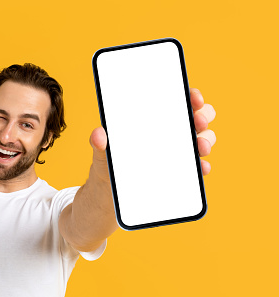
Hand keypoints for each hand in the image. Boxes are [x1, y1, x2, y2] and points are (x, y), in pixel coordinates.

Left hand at [89, 88, 215, 178]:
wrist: (109, 191)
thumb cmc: (108, 164)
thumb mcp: (102, 153)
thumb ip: (99, 143)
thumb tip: (98, 134)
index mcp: (152, 120)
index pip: (177, 100)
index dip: (190, 96)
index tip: (193, 98)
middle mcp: (169, 132)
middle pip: (197, 117)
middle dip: (203, 116)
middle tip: (198, 121)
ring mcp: (177, 152)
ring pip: (203, 139)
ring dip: (206, 140)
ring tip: (200, 146)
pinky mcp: (181, 172)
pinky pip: (197, 167)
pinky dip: (201, 166)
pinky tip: (200, 167)